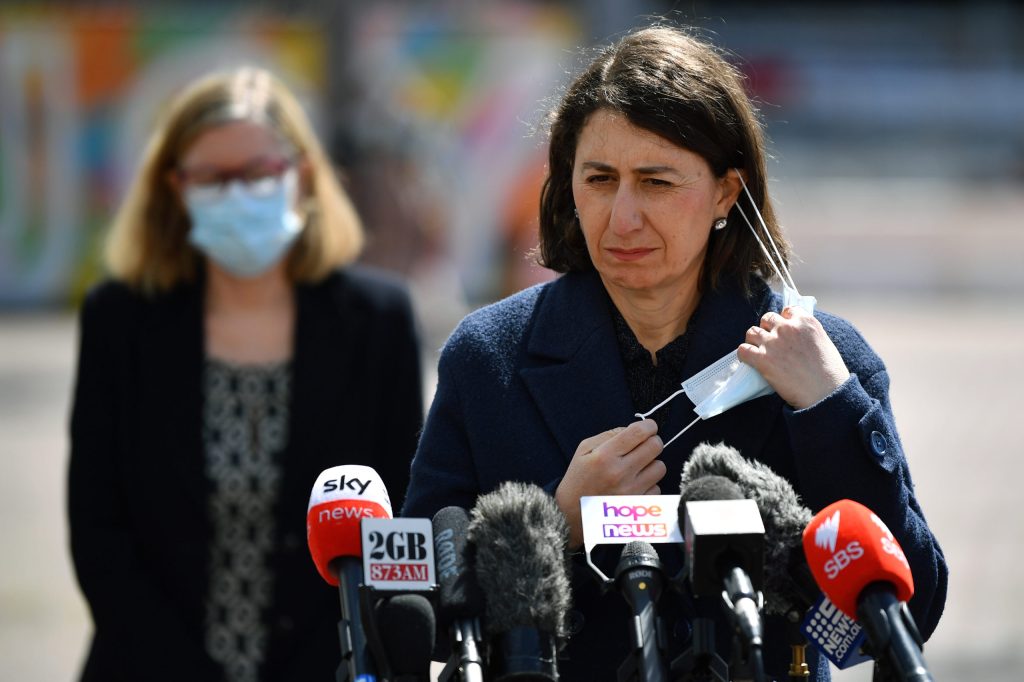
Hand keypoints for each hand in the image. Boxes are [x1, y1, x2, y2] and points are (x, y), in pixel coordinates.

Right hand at [555, 419, 665, 548]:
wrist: (572, 515)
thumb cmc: (578, 479)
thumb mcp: (583, 450)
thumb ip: (608, 435)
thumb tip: (632, 430)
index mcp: (605, 456)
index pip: (639, 432)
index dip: (648, 425)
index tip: (648, 427)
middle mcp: (621, 473)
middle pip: (655, 446)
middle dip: (652, 441)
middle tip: (643, 445)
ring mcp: (632, 491)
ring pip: (660, 467)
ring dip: (651, 464)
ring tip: (637, 467)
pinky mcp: (639, 505)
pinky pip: (657, 487)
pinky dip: (649, 484)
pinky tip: (635, 485)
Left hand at [737, 306, 849, 409]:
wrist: (826, 393)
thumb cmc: (829, 373)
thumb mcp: (823, 342)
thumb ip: (807, 334)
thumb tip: (796, 335)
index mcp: (806, 322)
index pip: (787, 311)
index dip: (783, 321)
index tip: (783, 331)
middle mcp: (788, 328)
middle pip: (767, 319)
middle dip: (767, 329)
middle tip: (770, 342)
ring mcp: (773, 343)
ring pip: (752, 332)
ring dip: (753, 340)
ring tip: (757, 350)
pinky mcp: (763, 359)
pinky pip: (743, 350)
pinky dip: (744, 354)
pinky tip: (749, 360)